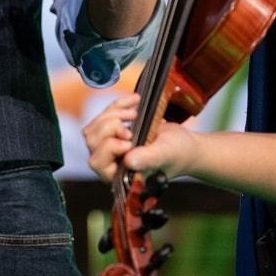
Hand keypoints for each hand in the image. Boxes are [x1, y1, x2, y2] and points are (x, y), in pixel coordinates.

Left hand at [82, 93, 198, 182]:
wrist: (183, 144)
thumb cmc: (177, 154)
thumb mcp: (165, 154)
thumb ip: (148, 158)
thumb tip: (128, 161)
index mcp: (121, 176)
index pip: (98, 163)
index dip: (109, 148)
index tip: (130, 140)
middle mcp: (112, 163)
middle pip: (92, 142)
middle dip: (110, 127)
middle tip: (132, 124)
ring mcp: (110, 147)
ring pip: (94, 127)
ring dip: (112, 114)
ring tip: (135, 112)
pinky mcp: (113, 132)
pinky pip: (105, 115)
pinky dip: (118, 104)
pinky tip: (135, 100)